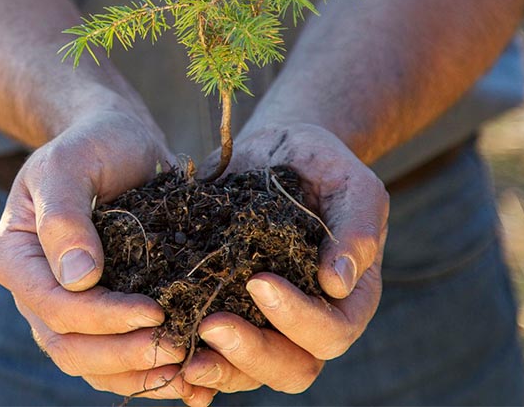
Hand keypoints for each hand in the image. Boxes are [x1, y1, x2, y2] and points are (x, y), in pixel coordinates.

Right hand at [0, 110, 216, 405]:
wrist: (115, 141)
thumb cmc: (91, 143)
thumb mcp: (71, 164)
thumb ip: (65, 216)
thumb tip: (78, 279)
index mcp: (16, 257)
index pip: (54, 307)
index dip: (102, 317)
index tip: (153, 310)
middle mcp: (35, 292)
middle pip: (69, 348)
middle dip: (123, 355)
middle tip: (176, 348)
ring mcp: (66, 310)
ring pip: (92, 367)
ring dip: (138, 375)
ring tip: (189, 372)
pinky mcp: (100, 316)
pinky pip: (116, 362)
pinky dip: (149, 376)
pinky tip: (192, 381)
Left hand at [185, 123, 388, 393]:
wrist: (277, 150)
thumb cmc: (321, 163)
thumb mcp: (351, 183)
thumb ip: (357, 227)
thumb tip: (338, 283)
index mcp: (349, 300)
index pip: (331, 332)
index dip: (297, 318)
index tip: (258, 282)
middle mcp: (309, 323)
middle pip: (292, 369)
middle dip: (251, 353)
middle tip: (210, 324)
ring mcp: (266, 324)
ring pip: (249, 372)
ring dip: (217, 369)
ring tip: (181, 353)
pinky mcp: (228, 312)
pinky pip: (214, 355)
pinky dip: (193, 365)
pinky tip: (166, 356)